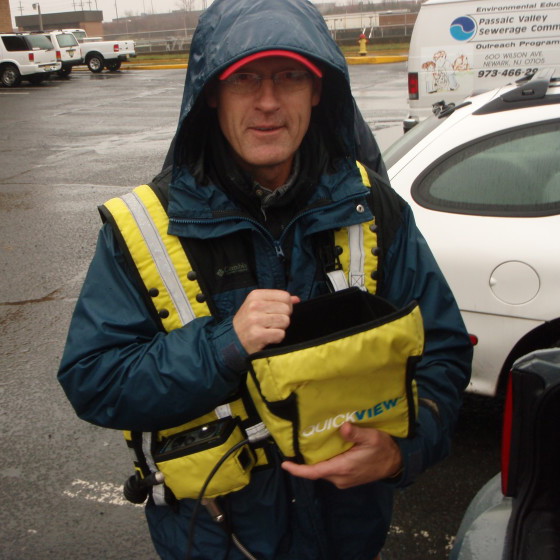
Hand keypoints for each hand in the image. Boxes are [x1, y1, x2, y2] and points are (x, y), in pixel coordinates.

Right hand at [233, 289, 299, 354]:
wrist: (232, 340)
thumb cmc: (247, 322)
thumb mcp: (258, 306)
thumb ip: (277, 300)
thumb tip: (297, 299)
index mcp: (255, 295)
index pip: (284, 296)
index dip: (286, 306)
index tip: (278, 312)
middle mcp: (255, 305)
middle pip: (286, 309)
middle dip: (283, 318)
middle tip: (271, 323)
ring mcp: (255, 320)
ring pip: (285, 321)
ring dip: (280, 328)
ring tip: (269, 330)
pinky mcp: (257, 334)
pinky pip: (281, 334)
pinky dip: (277, 338)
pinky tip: (267, 337)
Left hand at [281, 422, 402, 488]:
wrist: (396, 462)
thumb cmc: (383, 449)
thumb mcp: (372, 437)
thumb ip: (356, 433)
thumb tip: (343, 427)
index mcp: (343, 468)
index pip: (314, 472)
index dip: (298, 470)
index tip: (285, 464)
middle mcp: (341, 477)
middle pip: (316, 471)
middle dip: (304, 462)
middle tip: (295, 446)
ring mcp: (344, 480)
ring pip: (323, 471)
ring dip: (315, 461)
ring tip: (308, 446)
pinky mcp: (347, 479)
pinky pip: (330, 471)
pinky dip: (324, 462)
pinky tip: (324, 451)